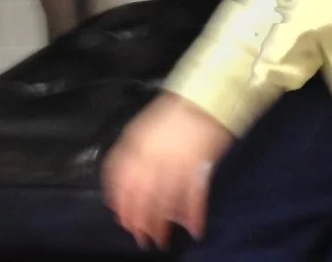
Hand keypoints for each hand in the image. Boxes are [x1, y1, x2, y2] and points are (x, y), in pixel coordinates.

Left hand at [102, 93, 232, 248]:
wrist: (212, 92)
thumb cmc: (182, 106)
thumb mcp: (147, 124)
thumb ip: (134, 150)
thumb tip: (125, 180)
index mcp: (136, 142)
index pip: (119, 181)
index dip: (119, 203)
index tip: (121, 217)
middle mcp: (152, 154)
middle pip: (140, 197)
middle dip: (139, 221)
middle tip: (141, 237)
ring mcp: (176, 160)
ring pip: (164, 201)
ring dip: (162, 224)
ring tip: (162, 239)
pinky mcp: (200, 163)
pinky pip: (194, 195)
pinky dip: (194, 214)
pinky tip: (194, 227)